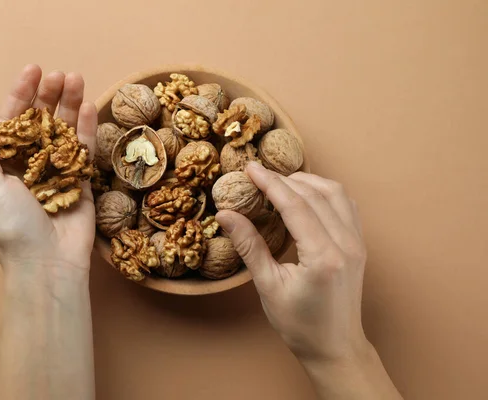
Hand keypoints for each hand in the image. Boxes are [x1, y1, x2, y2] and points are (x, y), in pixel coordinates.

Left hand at [0, 64, 97, 271]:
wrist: (48, 261)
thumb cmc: (13, 225)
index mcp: (6, 162)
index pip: (14, 120)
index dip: (21, 94)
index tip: (34, 70)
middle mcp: (33, 162)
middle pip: (42, 120)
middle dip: (50, 95)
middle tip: (61, 74)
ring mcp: (59, 169)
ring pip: (66, 129)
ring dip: (71, 104)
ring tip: (78, 80)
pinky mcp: (82, 179)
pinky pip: (85, 149)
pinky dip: (88, 127)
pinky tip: (90, 105)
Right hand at [216, 162, 368, 362]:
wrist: (335, 347)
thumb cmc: (300, 324)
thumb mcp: (268, 286)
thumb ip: (249, 246)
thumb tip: (225, 215)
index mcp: (323, 257)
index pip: (295, 205)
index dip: (270, 183)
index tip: (250, 169)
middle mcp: (346, 244)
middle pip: (315, 194)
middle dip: (284, 179)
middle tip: (258, 175)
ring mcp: (357, 243)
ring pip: (335, 193)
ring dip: (307, 182)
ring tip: (279, 182)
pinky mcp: (359, 245)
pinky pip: (346, 205)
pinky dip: (325, 192)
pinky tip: (307, 195)